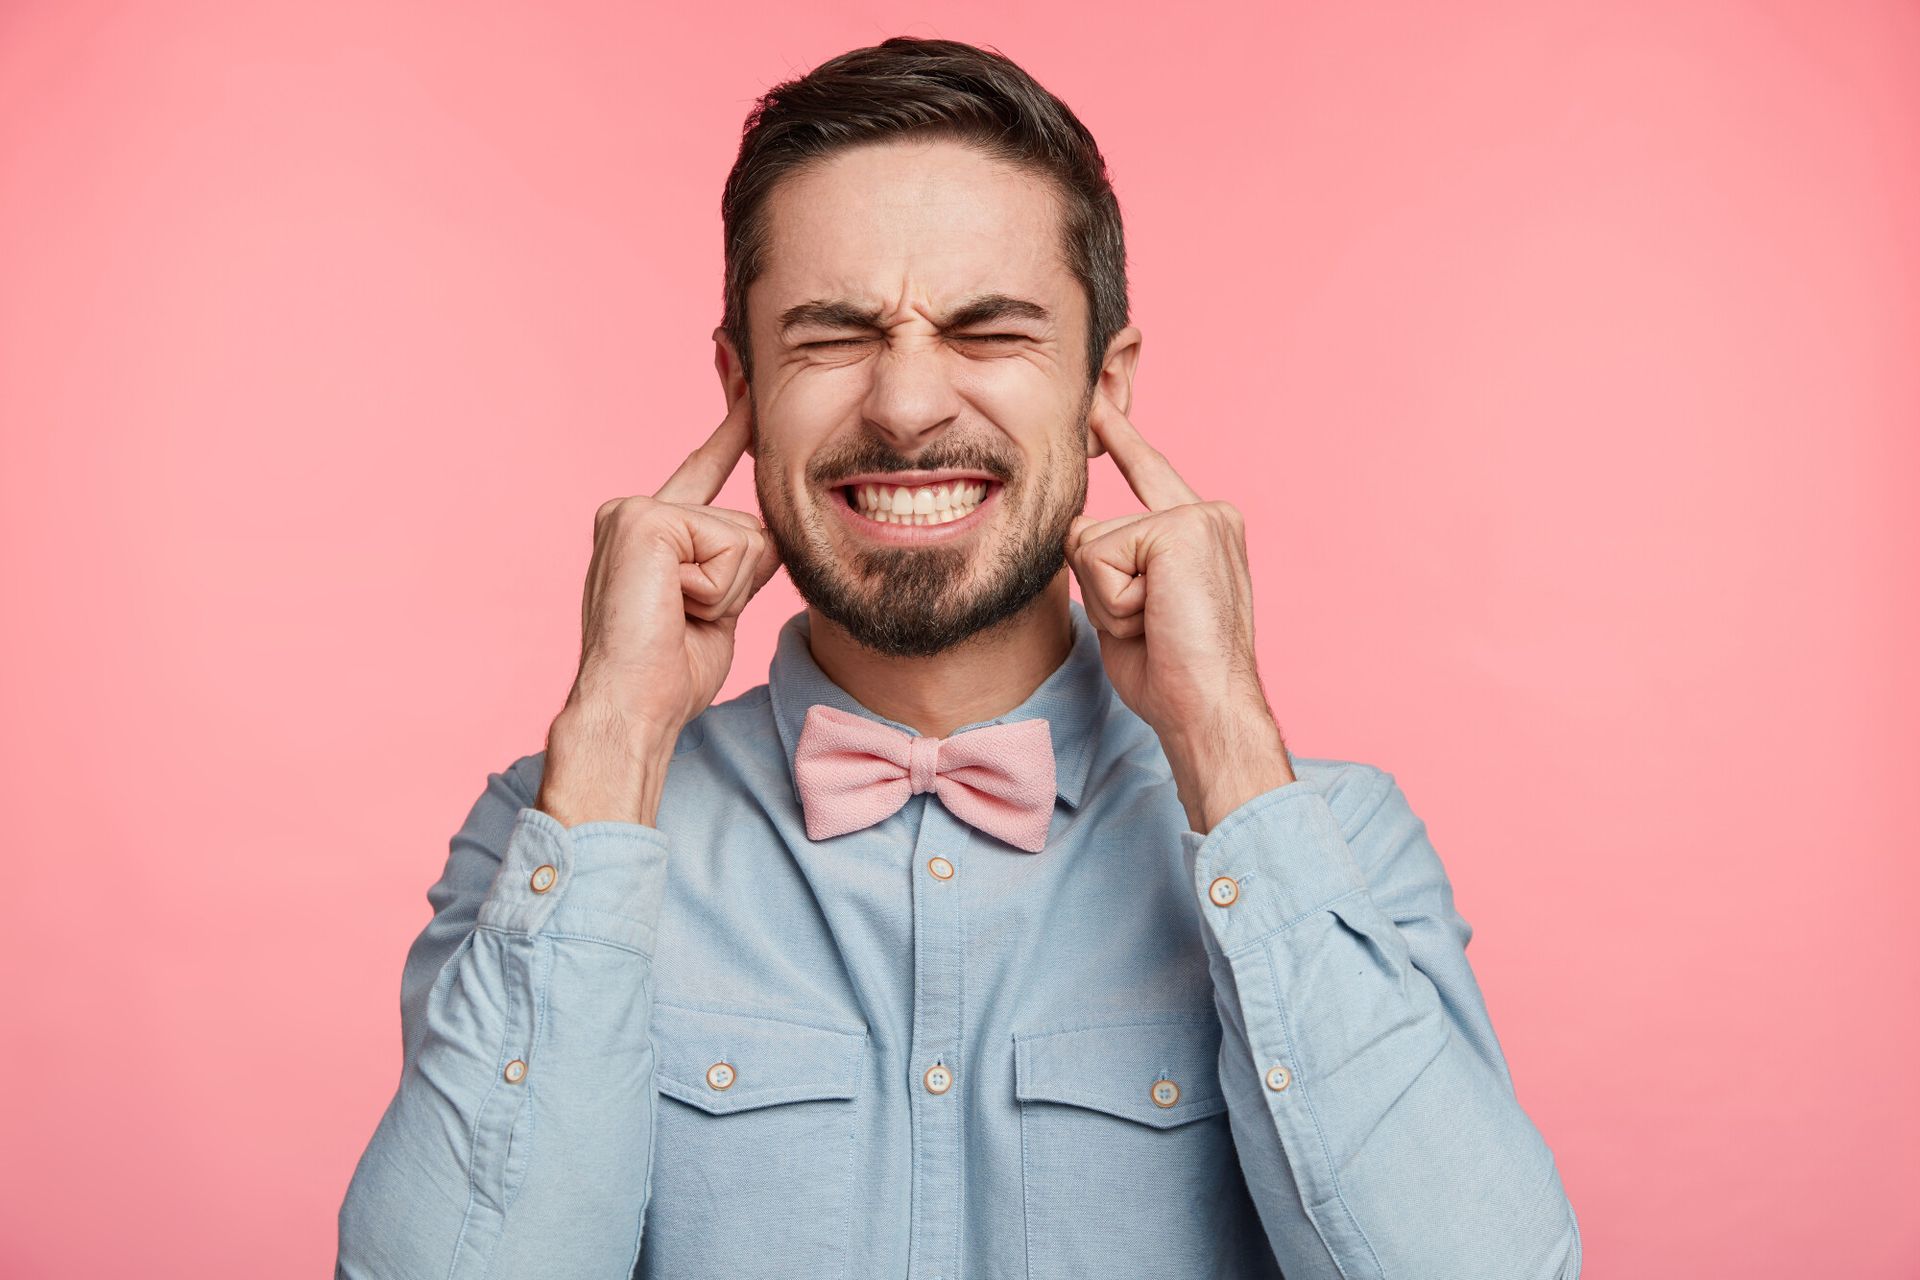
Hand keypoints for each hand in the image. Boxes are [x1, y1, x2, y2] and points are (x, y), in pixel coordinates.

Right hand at [561, 393, 781, 745]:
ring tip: (679, 615)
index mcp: (649, 529)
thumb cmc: (670, 673)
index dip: (731, 426)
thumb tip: (768, 532)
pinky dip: (716, 590)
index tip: (740, 370)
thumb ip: (736, 561)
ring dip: (728, 591)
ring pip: (743, 536)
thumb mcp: (717, 605)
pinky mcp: (643, 522)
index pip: (705, 467)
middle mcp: (634, 511)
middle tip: (687, 618)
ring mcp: (633, 512)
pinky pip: (730, 547)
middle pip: (747, 524)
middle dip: (739, 583)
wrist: (632, 706)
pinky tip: (674, 606)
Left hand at [1065, 403, 1294, 830]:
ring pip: (1091, 543)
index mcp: (1202, 531)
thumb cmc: (1171, 673)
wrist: (1207, 707)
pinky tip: (1156, 616)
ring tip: (1156, 623)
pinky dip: (1114, 599)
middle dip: (1102, 590)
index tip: (1097, 401)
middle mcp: (1207, 514)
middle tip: (1152, 627)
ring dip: (1109, 598)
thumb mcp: (1132, 606)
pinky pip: (1098, 555)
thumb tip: (1076, 530)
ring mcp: (1198, 517)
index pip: (1149, 472)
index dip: (1121, 437)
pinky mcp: (1181, 528)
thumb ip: (1112, 562)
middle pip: (1093, 529)